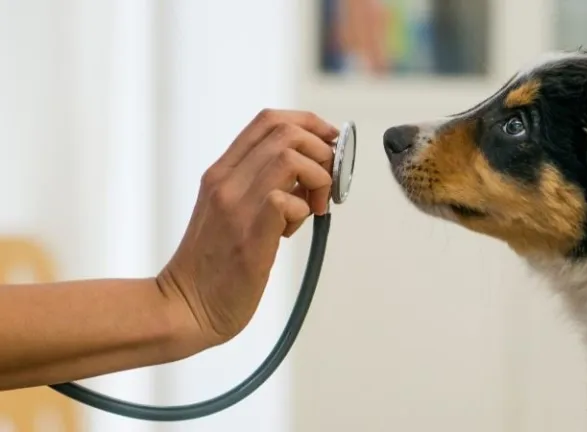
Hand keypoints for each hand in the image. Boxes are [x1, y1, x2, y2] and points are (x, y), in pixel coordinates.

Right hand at [157, 109, 338, 350]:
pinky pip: (287, 200)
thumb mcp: (231, 211)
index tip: (329, 141)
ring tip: (312, 209)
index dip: (309, 122)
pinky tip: (291, 233)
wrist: (184, 307)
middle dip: (321, 150)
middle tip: (325, 183)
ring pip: (290, 158)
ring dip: (317, 178)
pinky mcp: (249, 235)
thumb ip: (261, 187)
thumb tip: (308, 174)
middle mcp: (225, 181)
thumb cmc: (214, 265)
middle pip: (286, 131)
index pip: (268, 120)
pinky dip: (303, 210)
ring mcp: (235, 206)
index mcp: (221, 172)